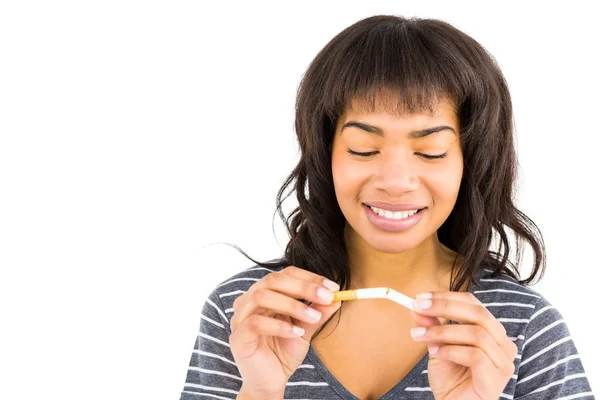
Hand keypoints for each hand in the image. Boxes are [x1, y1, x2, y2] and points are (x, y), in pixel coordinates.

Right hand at [229, 266, 340, 399]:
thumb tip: (337, 297)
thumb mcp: (306, 330)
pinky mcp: (238, 336)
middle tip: (326, 297)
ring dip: (293, 305)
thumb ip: (317, 313)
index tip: (333, 287)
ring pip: (263, 297)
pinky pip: (256, 323)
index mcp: (265, 293)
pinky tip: (296, 333)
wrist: (270, 382)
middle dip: (303, 287)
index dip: (309, 278)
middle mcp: (249, 300)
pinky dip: (279, 325)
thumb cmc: (283, 351)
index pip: (285, 274)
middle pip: (273, 280)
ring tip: (313, 317)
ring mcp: (240, 317)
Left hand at [409, 291, 517, 399]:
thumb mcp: (437, 346)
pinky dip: (451, 351)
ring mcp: (503, 362)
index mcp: (492, 332)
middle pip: (479, 314)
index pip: (474, 304)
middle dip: (445, 307)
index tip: (420, 298)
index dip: (447, 297)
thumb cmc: (450, 379)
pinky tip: (436, 354)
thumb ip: (431, 327)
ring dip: (442, 332)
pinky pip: (476, 356)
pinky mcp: (497, 379)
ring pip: (476, 334)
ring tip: (421, 337)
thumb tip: (417, 307)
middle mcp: (503, 344)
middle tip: (419, 308)